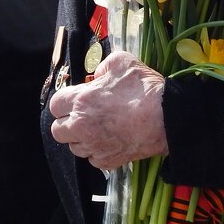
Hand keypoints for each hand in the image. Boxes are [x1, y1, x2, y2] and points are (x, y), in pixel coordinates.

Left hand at [49, 50, 167, 169]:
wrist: (167, 116)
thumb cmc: (145, 88)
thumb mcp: (122, 62)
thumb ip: (103, 67)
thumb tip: (98, 76)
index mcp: (81, 101)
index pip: (55, 105)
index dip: (65, 102)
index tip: (76, 100)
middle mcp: (82, 126)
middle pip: (58, 131)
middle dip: (68, 123)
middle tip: (84, 116)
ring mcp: (95, 146)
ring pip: (74, 147)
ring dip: (82, 139)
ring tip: (100, 129)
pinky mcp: (108, 161)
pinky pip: (93, 159)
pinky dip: (98, 152)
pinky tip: (111, 141)